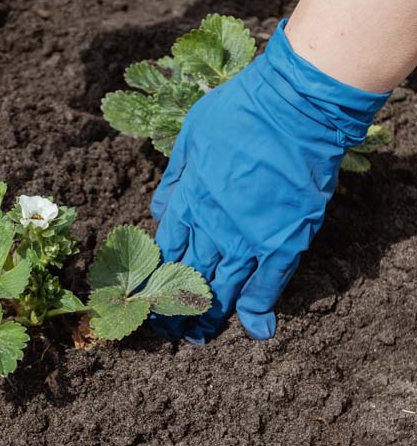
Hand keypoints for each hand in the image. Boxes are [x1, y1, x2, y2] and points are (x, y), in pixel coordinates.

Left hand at [149, 20, 389, 342]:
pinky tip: (255, 326)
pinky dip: (260, 305)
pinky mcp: (285, 240)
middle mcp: (214, 226)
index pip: (167, 250)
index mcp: (189, 201)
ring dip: (211, 315)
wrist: (294, 107)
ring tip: (199, 338)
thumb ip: (173, 179)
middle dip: (176, 305)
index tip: (150, 295)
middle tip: (169, 329)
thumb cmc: (239, 113)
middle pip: (191, 275)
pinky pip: (269, 282)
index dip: (157, 276)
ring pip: (225, 285)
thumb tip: (158, 212)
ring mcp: (250, 237)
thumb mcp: (189, 138)